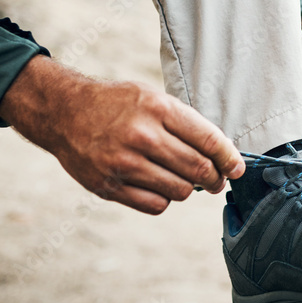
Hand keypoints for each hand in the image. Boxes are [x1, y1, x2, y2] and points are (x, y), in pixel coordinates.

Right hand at [0, 55, 244, 213]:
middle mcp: (142, 135)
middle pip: (198, 169)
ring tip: (183, 180)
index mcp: (158, 108)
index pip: (209, 141)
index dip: (230, 159)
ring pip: (180, 191)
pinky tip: (159, 185)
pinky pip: (156, 204)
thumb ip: (184, 123)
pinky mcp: (109, 186)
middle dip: (215, 179)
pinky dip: (164, 199)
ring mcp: (123, 163)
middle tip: (216, 180)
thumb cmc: (116, 104)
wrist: (64, 112)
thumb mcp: (152, 98)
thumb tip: (222, 154)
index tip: (238, 168)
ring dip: (188, 189)